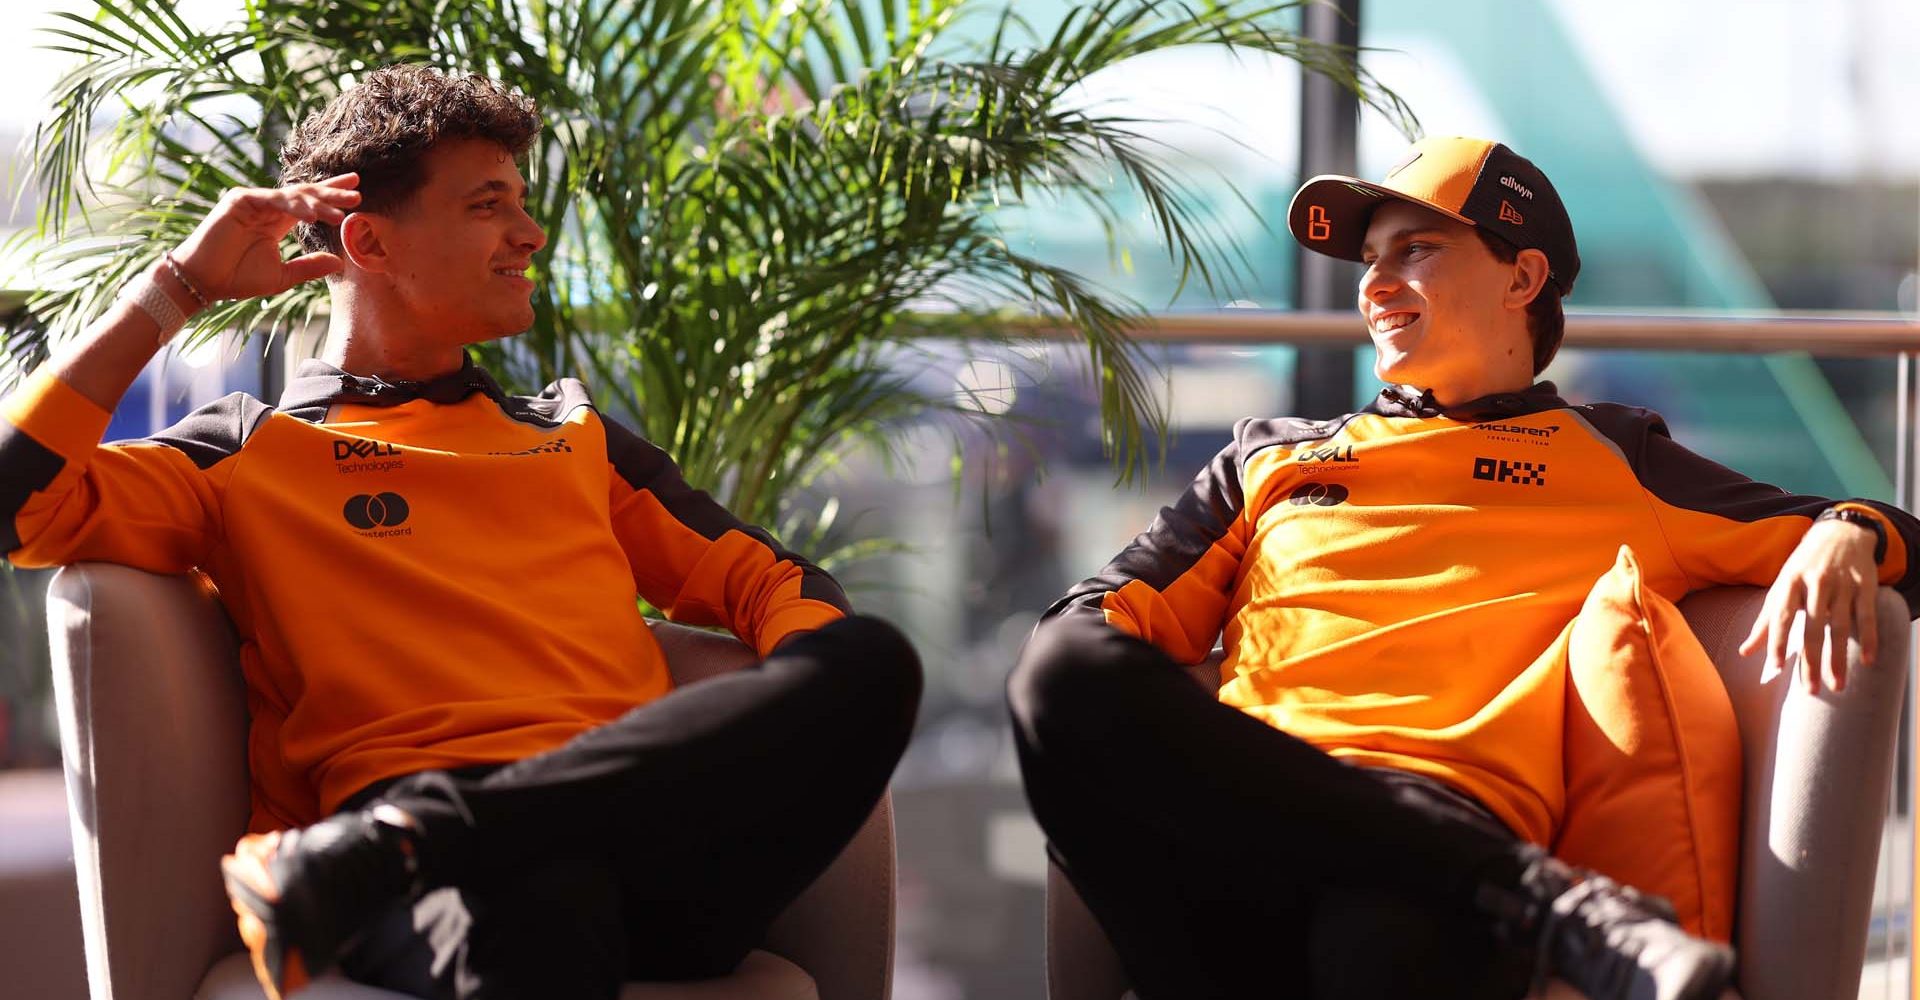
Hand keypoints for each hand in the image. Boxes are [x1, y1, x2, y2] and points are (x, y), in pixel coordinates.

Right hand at [169, 174, 362, 305]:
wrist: (205, 281)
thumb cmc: (238, 278)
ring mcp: (252, 201)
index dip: (330, 197)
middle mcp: (267, 208)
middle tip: (356, 192)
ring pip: (291, 196)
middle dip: (330, 193)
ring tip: (340, 213)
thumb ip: (310, 267)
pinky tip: (311, 215)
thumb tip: (340, 262)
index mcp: (277, 222)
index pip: (309, 204)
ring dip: (317, 203)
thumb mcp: (283, 275)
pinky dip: (292, 206)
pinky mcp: (239, 200)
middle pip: (304, 195)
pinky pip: (271, 199)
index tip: (356, 192)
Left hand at [1738, 519, 1880, 691]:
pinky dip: (1870, 640)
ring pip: (1841, 627)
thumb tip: (1744, 652)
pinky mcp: (1866, 585)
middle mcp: (1816, 583)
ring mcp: (1843, 584)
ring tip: (1837, 685)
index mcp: (1790, 582)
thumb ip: (1766, 620)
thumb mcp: (1781, 586)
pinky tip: (1868, 662)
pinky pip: (1868, 617)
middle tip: (1811, 691)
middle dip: (1811, 661)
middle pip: (1813, 627)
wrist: (1840, 532)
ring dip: (1839, 658)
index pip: (1782, 616)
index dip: (1778, 641)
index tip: (1776, 667)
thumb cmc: (1804, 565)